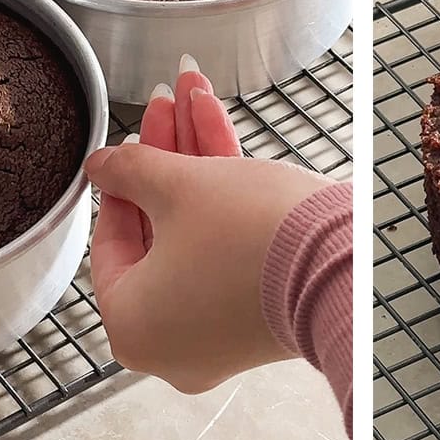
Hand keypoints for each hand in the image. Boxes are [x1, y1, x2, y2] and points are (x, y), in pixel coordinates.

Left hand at [85, 61, 332, 393]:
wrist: (339, 266)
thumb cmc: (249, 239)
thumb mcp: (174, 189)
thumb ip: (127, 172)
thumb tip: (101, 166)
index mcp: (131, 325)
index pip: (112, 239)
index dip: (123, 178)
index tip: (132, 141)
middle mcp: (170, 342)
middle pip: (157, 228)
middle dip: (167, 155)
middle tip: (168, 107)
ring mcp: (217, 331)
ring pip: (195, 232)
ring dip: (197, 163)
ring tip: (196, 98)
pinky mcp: (255, 314)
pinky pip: (225, 249)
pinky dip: (224, 199)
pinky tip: (219, 129)